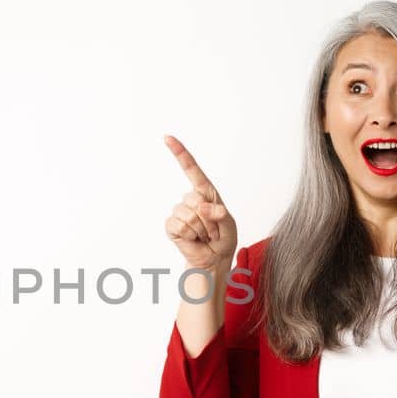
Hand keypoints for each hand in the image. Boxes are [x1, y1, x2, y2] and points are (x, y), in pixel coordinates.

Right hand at [163, 135, 237, 269]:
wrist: (213, 259)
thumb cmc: (223, 239)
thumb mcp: (229, 224)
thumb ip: (219, 214)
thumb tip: (202, 207)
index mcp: (205, 193)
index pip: (192, 170)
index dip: (180, 153)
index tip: (167, 138)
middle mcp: (190, 199)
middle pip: (195, 200)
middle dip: (209, 220)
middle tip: (213, 230)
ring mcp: (179, 212)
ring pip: (189, 215)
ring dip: (201, 230)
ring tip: (204, 236)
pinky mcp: (171, 226)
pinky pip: (179, 226)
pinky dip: (190, 235)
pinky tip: (193, 240)